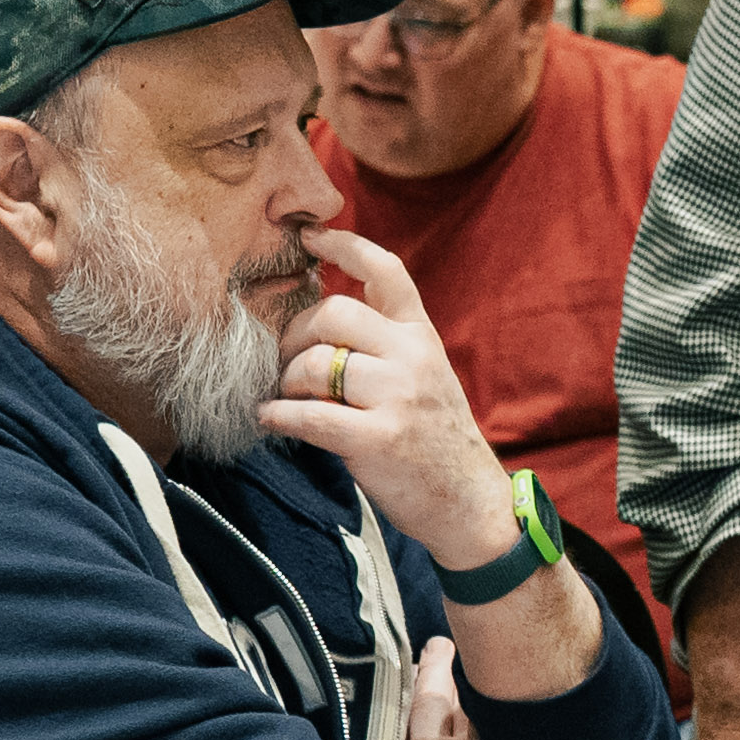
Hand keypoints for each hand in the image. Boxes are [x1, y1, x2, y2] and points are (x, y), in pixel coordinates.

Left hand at [264, 228, 504, 552]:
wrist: (470, 502)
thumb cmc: (435, 438)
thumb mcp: (426, 375)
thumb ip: (386, 342)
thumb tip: (318, 318)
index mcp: (421, 335)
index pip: (385, 270)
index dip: (343, 244)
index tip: (308, 236)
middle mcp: (412, 356)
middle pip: (333, 312)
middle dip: (294, 334)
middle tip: (284, 360)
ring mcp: (397, 396)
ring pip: (315, 363)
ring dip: (286, 380)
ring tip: (284, 397)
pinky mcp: (378, 438)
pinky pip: (309, 414)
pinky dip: (279, 415)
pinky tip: (269, 418)